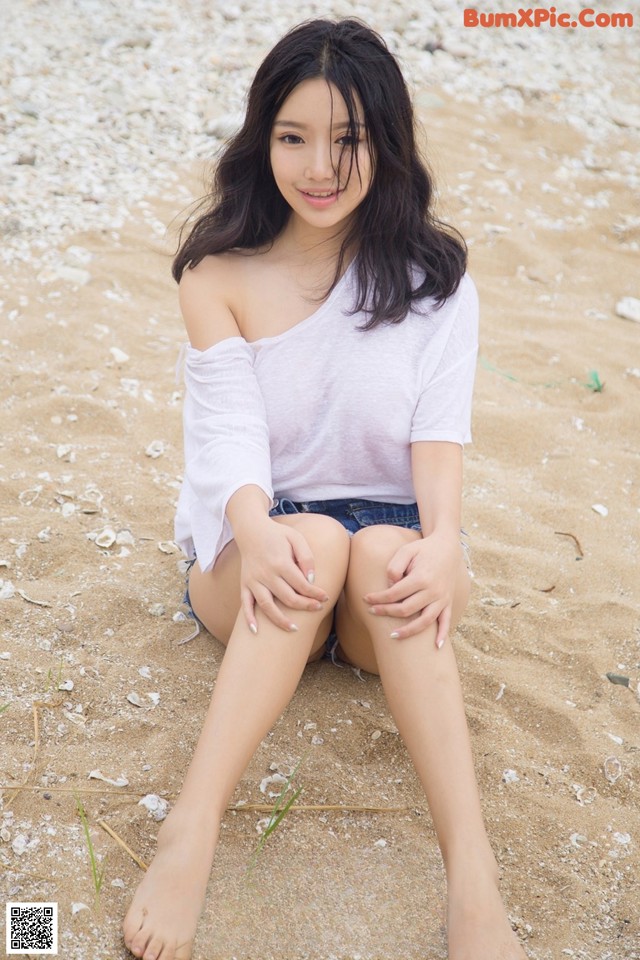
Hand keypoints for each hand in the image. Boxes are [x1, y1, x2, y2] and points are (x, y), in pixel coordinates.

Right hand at [237, 519, 329, 632]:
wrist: (251, 529)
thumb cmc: (278, 535)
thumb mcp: (296, 538)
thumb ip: (306, 557)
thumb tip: (311, 579)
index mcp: (281, 562)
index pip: (302, 585)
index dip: (315, 593)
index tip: (325, 597)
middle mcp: (266, 574)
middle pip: (287, 598)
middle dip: (305, 606)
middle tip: (317, 608)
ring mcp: (254, 580)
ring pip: (266, 606)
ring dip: (280, 620)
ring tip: (294, 629)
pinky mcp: (244, 584)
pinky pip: (245, 604)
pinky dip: (249, 618)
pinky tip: (256, 631)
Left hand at [363, 532, 461, 648]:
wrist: (447, 547)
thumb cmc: (422, 549)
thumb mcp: (406, 551)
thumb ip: (394, 567)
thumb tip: (390, 586)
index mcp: (421, 578)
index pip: (394, 594)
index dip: (378, 598)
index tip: (366, 599)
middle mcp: (433, 591)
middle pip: (406, 609)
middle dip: (386, 612)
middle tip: (372, 612)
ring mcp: (442, 598)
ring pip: (425, 621)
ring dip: (408, 631)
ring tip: (392, 636)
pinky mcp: (448, 602)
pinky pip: (446, 621)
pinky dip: (443, 634)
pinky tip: (437, 647)